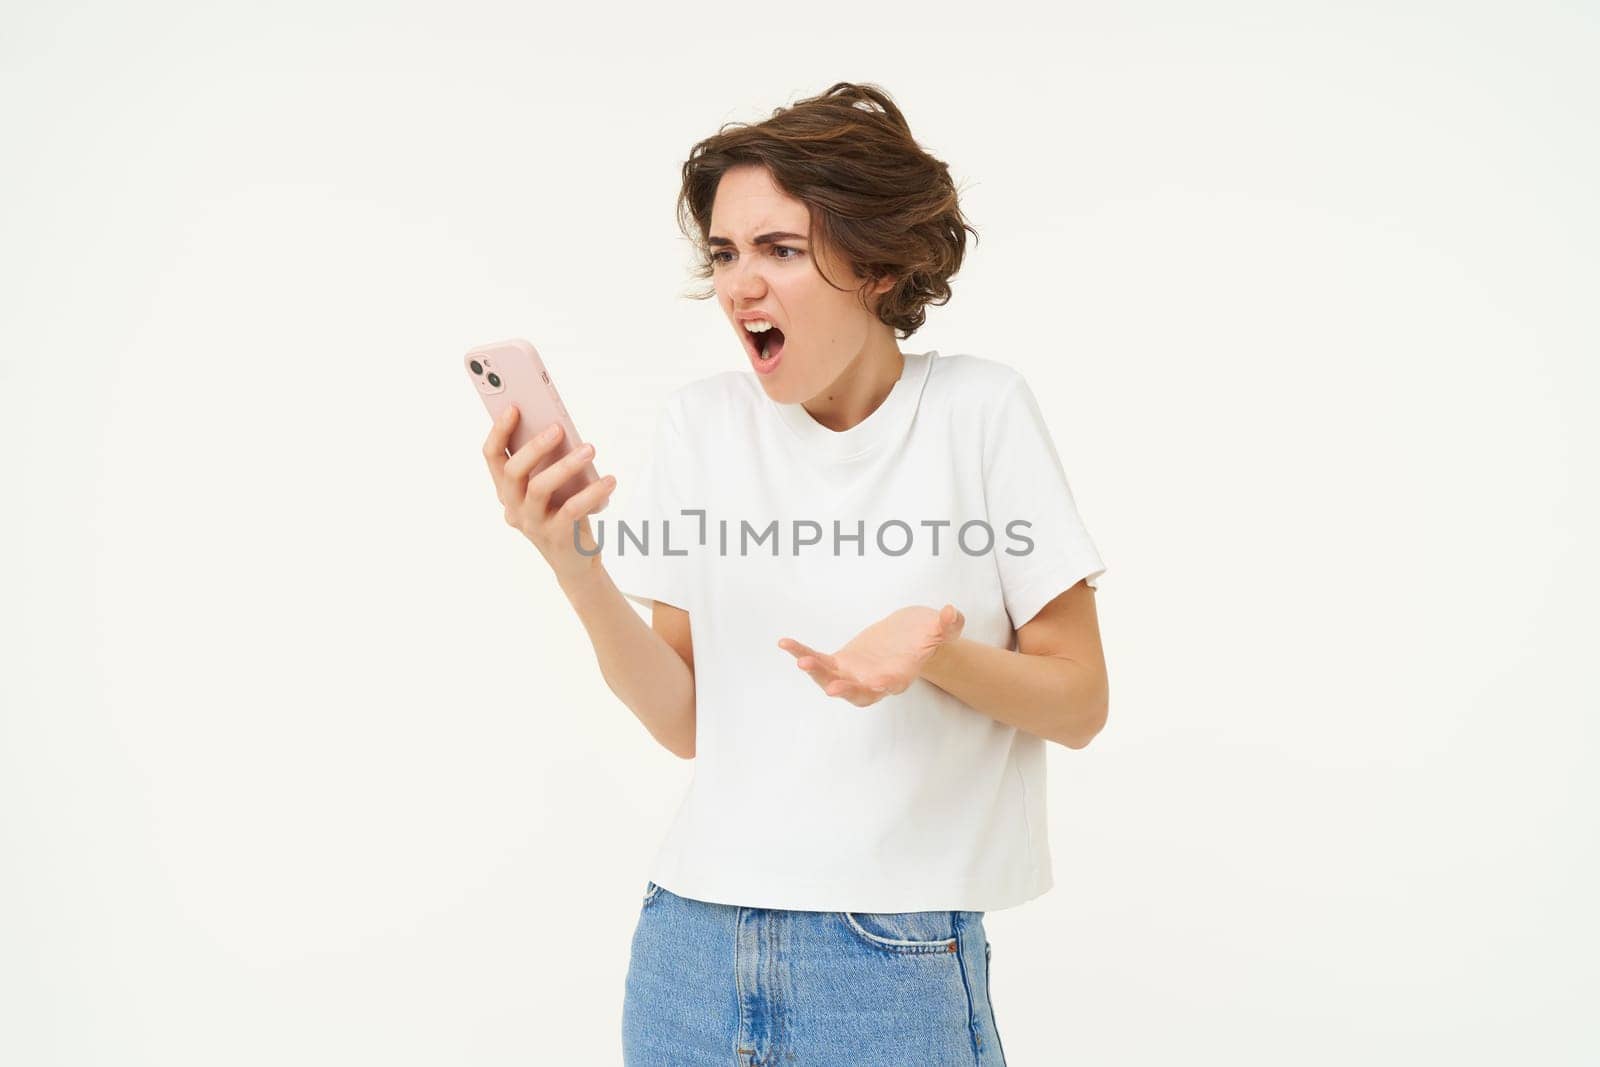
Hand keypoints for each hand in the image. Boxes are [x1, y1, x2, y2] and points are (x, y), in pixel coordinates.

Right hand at [483, 404, 615, 581]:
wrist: (576, 560)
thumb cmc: (563, 512)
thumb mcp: (553, 485)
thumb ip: (549, 462)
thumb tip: (558, 428)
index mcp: (507, 489)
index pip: (492, 457)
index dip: (499, 431)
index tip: (514, 407)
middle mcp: (513, 506)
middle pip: (513, 472)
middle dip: (534, 447)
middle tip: (558, 428)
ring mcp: (531, 523)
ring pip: (539, 488)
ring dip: (566, 466)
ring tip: (590, 449)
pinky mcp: (556, 537)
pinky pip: (571, 510)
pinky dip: (592, 493)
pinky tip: (609, 480)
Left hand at [778, 603, 965, 707]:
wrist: (913, 636)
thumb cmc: (930, 634)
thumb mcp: (943, 627)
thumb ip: (948, 625)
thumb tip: (952, 613)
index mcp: (903, 674)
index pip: (894, 683)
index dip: (886, 684)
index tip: (878, 682)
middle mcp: (877, 681)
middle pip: (860, 693)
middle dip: (845, 691)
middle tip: (831, 689)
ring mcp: (856, 674)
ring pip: (833, 680)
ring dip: (816, 672)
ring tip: (800, 658)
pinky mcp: (841, 663)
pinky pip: (819, 661)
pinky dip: (802, 653)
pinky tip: (785, 643)